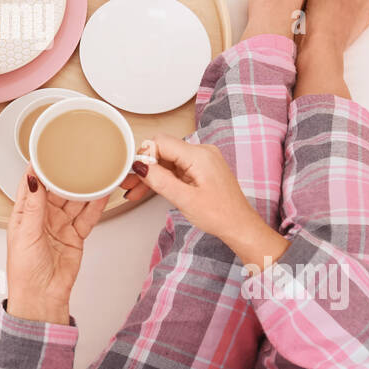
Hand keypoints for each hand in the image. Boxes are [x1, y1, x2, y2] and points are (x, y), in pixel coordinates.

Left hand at [4, 168, 108, 324]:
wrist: (42, 297)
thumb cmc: (25, 271)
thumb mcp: (25, 234)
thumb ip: (33, 205)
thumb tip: (32, 179)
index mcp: (24, 213)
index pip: (31, 183)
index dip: (39, 167)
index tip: (48, 150)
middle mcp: (42, 216)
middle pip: (56, 189)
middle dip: (66, 174)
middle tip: (77, 157)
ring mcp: (60, 225)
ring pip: (74, 200)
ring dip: (83, 187)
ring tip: (94, 170)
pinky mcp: (75, 236)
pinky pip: (87, 216)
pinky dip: (95, 204)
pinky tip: (102, 192)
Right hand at [119, 134, 288, 268]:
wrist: (240, 226)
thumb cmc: (220, 215)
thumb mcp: (185, 199)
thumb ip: (160, 180)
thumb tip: (140, 166)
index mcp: (199, 155)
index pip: (161, 142)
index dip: (144, 155)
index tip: (132, 172)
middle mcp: (201, 152)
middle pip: (163, 151)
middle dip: (144, 167)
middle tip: (128, 183)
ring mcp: (201, 160)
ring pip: (167, 161)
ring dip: (151, 174)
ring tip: (134, 191)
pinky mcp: (201, 169)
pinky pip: (176, 168)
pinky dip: (162, 178)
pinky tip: (149, 189)